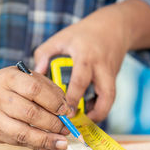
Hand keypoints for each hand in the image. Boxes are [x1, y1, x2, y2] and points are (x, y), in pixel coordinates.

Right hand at [0, 67, 70, 149]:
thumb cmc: (10, 86)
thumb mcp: (27, 77)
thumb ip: (48, 89)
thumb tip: (67, 110)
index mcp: (8, 77)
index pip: (34, 89)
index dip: (54, 102)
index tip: (66, 111)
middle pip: (30, 113)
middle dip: (53, 123)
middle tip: (66, 128)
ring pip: (23, 133)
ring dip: (46, 140)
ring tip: (62, 142)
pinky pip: (19, 143)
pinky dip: (38, 147)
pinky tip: (51, 147)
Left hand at [34, 0, 149, 121]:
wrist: (114, 27)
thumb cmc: (83, 34)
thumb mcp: (61, 38)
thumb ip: (44, 54)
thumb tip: (36, 75)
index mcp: (86, 56)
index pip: (80, 81)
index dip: (72, 99)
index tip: (63, 113)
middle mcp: (101, 67)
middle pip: (105, 94)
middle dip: (94, 112)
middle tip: (76, 123)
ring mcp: (111, 74)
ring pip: (111, 98)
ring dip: (99, 113)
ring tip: (82, 121)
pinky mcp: (114, 79)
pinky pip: (109, 97)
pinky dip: (99, 106)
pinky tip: (87, 110)